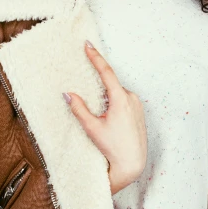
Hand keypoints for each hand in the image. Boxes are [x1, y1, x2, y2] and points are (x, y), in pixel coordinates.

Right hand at [64, 41, 147, 188]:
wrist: (132, 164)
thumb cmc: (113, 148)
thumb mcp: (92, 128)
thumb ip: (79, 109)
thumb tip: (68, 94)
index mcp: (121, 99)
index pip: (106, 72)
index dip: (96, 57)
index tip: (88, 45)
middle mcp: (131, 98)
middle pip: (111, 85)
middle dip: (99, 87)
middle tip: (90, 96)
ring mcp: (137, 105)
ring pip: (117, 94)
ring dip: (107, 99)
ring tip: (101, 117)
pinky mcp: (139, 112)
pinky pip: (124, 101)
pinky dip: (114, 104)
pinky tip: (109, 120)